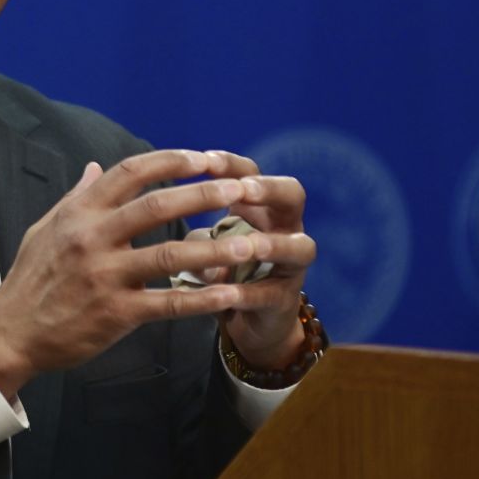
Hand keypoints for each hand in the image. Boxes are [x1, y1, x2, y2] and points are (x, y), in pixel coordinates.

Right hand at [0, 149, 271, 399]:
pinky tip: (230, 294)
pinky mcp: (115, 313)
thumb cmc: (30, 279)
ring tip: (251, 243)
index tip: (205, 157)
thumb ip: (77, 197)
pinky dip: (201, 298)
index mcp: (78, 213)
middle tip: (241, 189)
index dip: (171, 161)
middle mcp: (91, 238)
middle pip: (156, 205)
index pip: (130, 173)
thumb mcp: (45, 228)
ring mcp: (104, 276)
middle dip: (203, 194)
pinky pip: (167, 303)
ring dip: (214, 247)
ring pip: (168, 255)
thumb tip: (97, 167)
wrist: (11, 333)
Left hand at [201, 150, 314, 370]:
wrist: (247, 318)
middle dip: (269, 189)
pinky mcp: (284, 300)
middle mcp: (283, 228)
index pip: (251, 172)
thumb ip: (197, 233)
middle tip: (243, 190)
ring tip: (250, 246)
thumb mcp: (206, 244)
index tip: (205, 161)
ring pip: (299, 247)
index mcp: (258, 207)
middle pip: (292, 195)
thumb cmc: (224, 267)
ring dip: (274, 245)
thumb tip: (179, 234)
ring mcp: (290, 265)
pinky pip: (272, 295)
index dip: (231, 164)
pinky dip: (250, 294)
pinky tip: (230, 295)